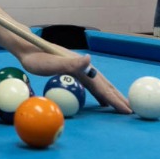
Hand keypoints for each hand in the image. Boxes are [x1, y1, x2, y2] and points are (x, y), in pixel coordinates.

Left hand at [15, 49, 131, 113]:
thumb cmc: (36, 58)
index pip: (102, 87)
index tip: (126, 109)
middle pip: (105, 85)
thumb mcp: (51, 62)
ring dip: (111, 96)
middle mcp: (83, 67)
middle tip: (131, 111)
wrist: (28, 47)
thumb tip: (89, 59)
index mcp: (81, 67)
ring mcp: (79, 68)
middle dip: (119, 98)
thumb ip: (71, 63)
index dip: (115, 99)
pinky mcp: (74, 71)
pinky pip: (91, 85)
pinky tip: (101, 100)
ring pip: (100, 85)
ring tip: (121, 106)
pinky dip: (100, 94)